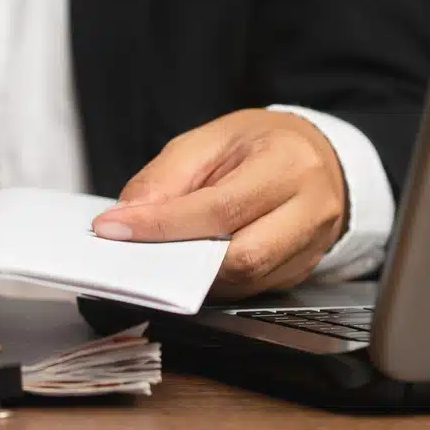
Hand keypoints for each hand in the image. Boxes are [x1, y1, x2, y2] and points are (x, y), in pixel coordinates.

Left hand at [91, 109, 346, 299]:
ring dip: (192, 275)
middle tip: (133, 250)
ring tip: (158, 255)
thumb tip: (127, 215)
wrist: (315, 156)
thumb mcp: (208, 140)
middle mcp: (311, 209)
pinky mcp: (302, 272)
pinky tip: (188, 264)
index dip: (162, 224)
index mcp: (288, 164)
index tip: (114, 228)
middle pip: (240, 256)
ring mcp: (312, 247)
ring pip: (244, 280)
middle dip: (178, 259)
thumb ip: (165, 177)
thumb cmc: (260, 144)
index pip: (219, 207)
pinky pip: (250, 289)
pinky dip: (212, 282)